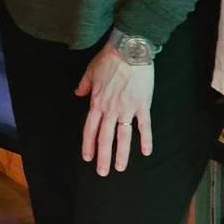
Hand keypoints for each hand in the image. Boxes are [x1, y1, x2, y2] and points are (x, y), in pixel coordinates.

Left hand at [76, 44, 154, 175]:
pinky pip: (144, 126)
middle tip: (103, 172)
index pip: (91, 128)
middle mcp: (111, 109)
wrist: (129, 51)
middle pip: (106, 137)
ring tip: (120, 168)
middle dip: (103, 156)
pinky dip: (146, 139)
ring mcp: (127, 109)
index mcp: (97, 102)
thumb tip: (77, 94)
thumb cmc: (109, 59)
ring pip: (123, 136)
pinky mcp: (142, 105)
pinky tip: (146, 152)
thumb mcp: (90, 71)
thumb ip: (84, 85)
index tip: (88, 157)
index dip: (89, 144)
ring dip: (121, 154)